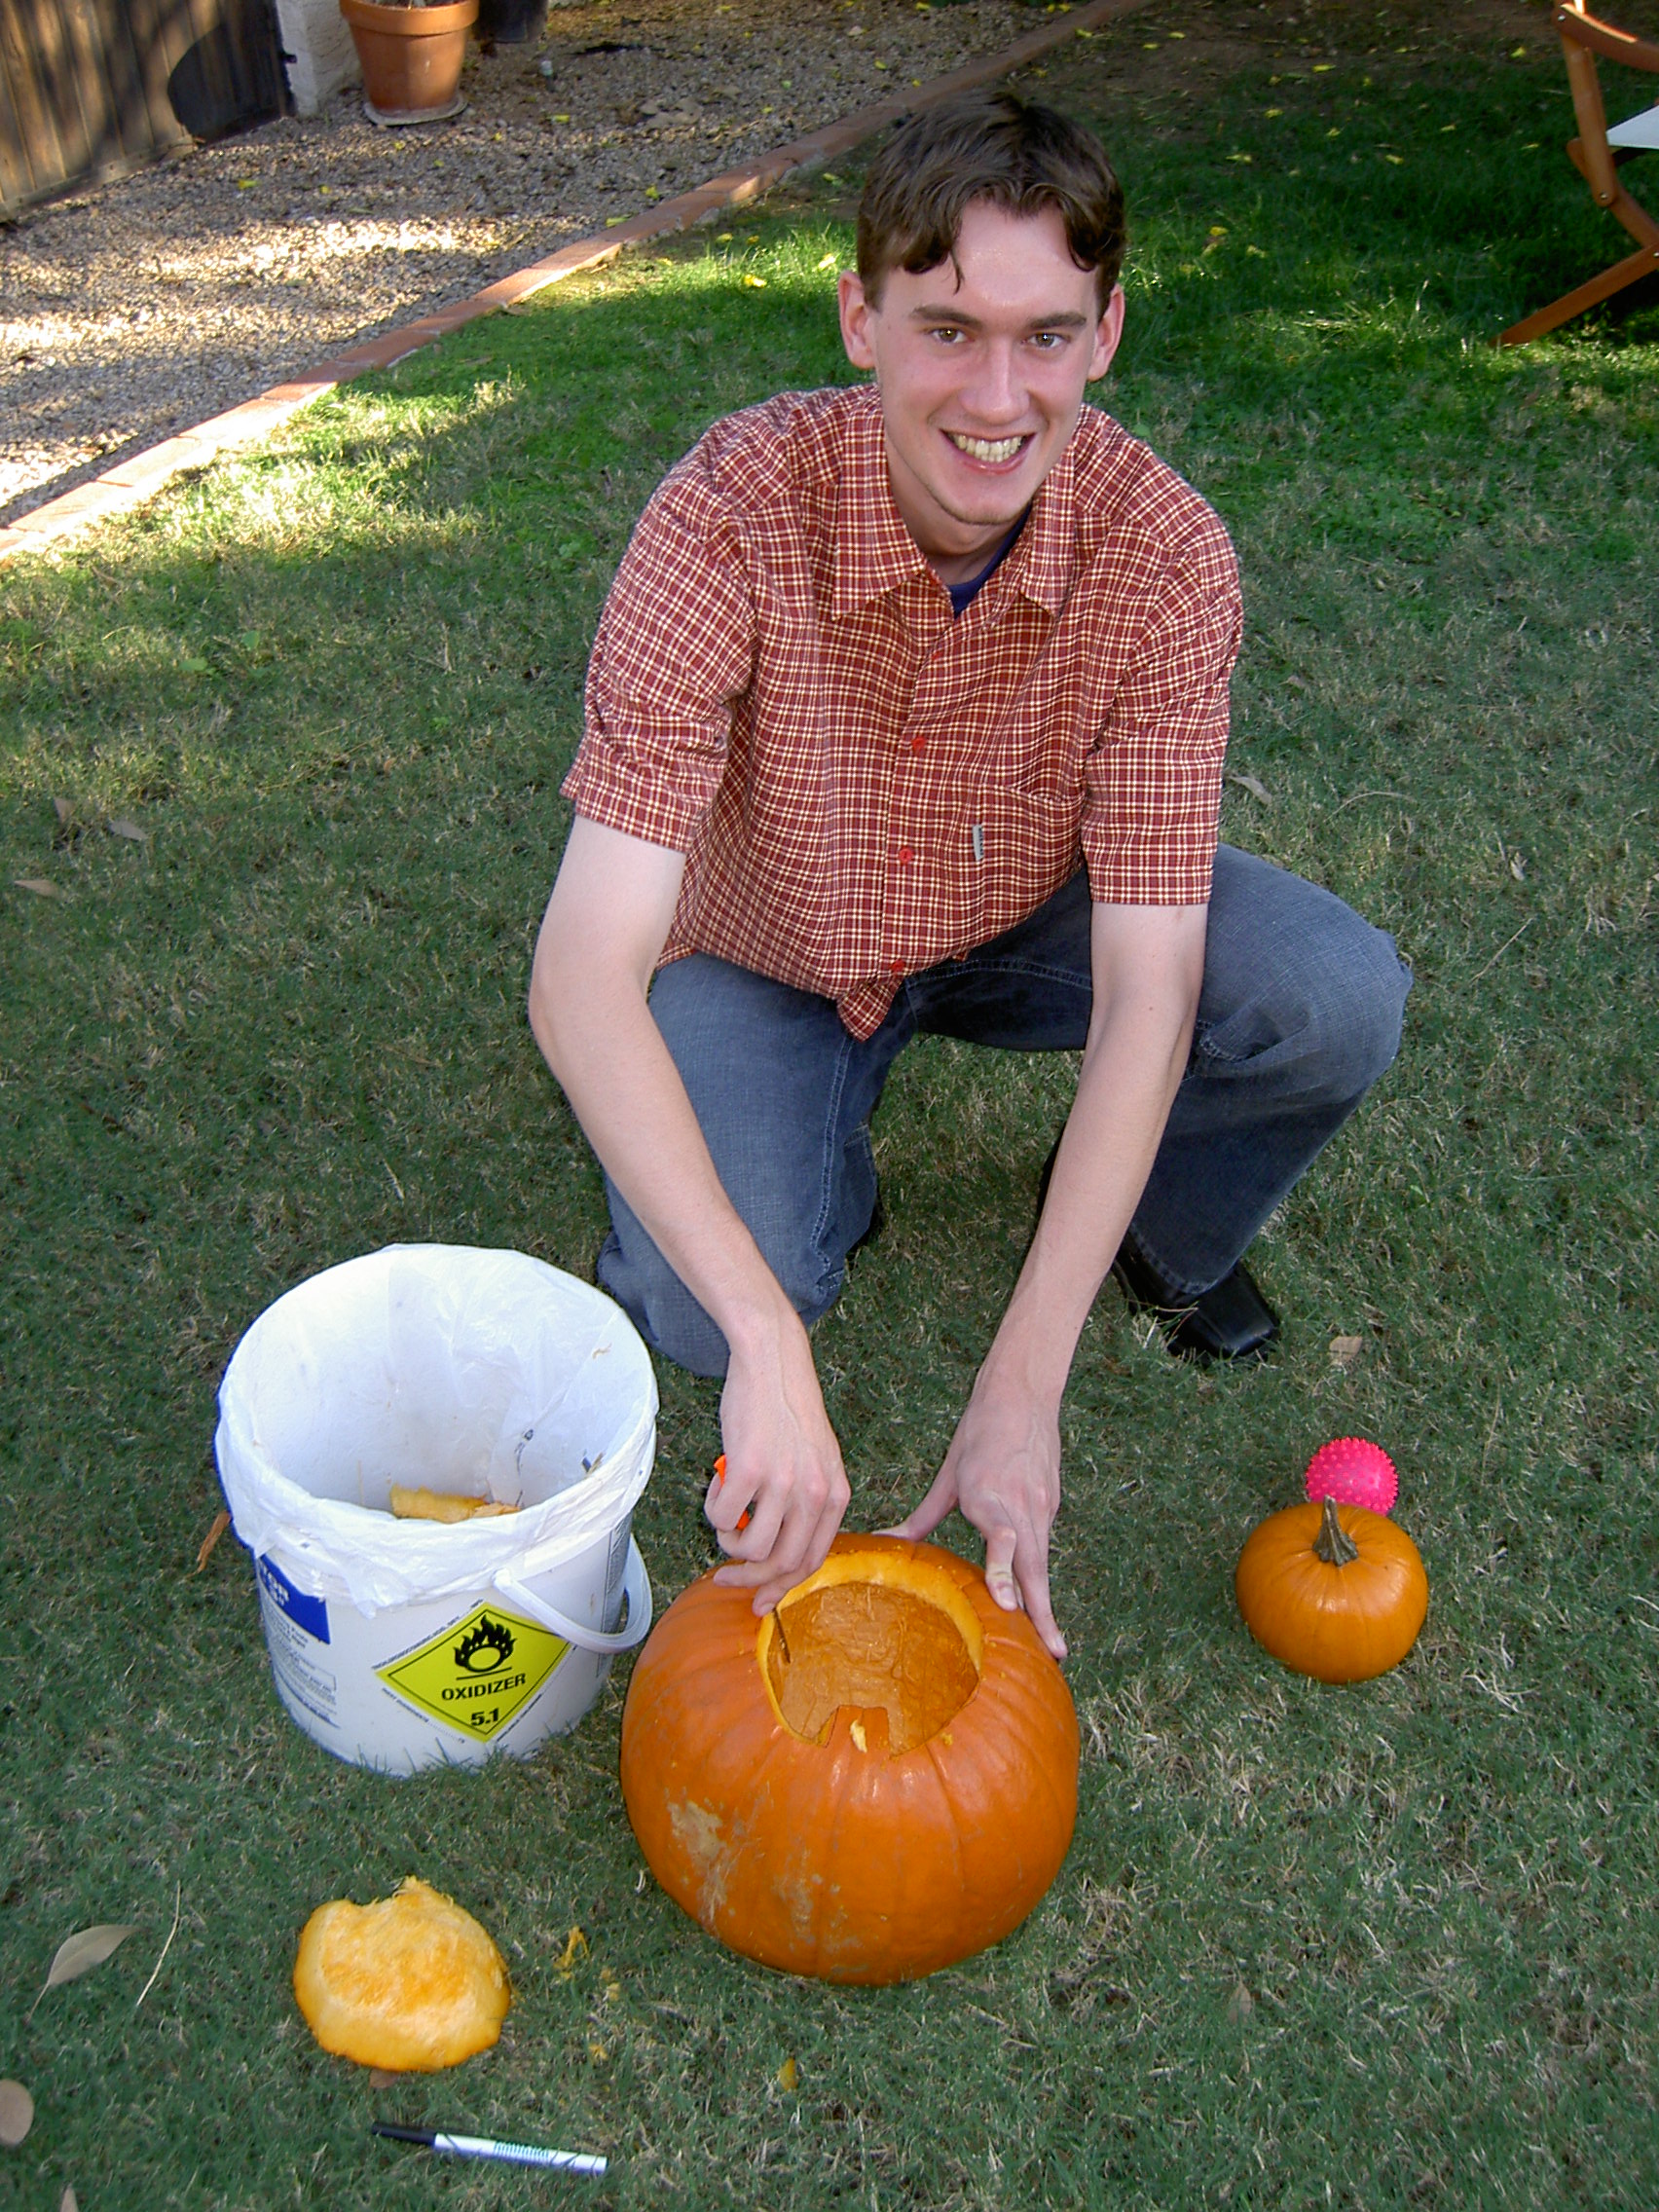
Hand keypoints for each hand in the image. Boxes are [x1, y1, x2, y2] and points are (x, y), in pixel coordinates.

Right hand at [706, 1316, 849, 1613]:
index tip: (756, 1600)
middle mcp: (815, 1493)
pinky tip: (718, 1484)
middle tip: (724, 1578)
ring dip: (728, 1543)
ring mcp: (783, 1482)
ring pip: (750, 1548)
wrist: (773, 1362)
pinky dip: (713, 1510)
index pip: (811, 1561)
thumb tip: (775, 1554)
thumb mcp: (815, 1461)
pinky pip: (721, 1517)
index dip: (781, 1588)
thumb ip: (805, 1503)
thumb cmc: (787, 1412)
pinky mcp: (750, 1468)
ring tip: (723, 1516)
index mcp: (835, 1495)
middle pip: (782, 1564)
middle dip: (749, 1580)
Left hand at [889, 1366, 1065, 1659]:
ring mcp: (1041, 1508)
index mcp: (987, 1496)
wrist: (1023, 1395)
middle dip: (1042, 1610)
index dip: (1004, 1571)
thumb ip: (922, 1518)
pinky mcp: (1052, 1507)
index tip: (1007, 1604)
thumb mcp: (948, 1476)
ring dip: (1048, 1606)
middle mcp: (1019, 1506)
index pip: (1001, 1540)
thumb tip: (884, 1541)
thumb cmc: (978, 1435)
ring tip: (1054, 1649)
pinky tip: (1044, 1614)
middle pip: (1033, 1567)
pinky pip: (1044, 1550)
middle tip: (1052, 1651)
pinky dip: (1044, 1582)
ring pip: (1043, 1565)